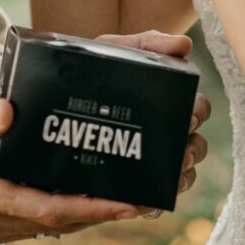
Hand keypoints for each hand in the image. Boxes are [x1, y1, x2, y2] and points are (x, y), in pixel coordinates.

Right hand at [0, 99, 145, 244]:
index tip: (130, 203)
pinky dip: (56, 213)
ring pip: (47, 226)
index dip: (95, 208)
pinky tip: (68, 198)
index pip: (53, 209)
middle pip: (60, 222)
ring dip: (83, 215)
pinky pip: (29, 223)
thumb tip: (11, 109)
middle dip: (102, 213)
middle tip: (143, 200)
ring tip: (117, 199)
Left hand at [96, 29, 209, 215]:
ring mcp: (150, 158)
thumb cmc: (88, 70)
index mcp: (165, 100)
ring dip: (183, 176)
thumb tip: (185, 44)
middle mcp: (164, 131)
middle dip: (193, 149)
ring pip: (184, 173)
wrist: (47, 95)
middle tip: (180, 151)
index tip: (186, 118)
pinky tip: (148, 201)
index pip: (197, 108)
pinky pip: (157, 197)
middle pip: (196, 144)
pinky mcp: (131, 181)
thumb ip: (145, 43)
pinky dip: (158, 200)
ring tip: (171, 177)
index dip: (197, 113)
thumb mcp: (111, 51)